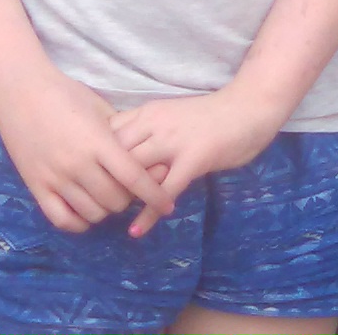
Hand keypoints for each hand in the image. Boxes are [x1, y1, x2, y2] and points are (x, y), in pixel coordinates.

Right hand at [0, 63, 162, 234]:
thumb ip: (120, 132)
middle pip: (115, 200)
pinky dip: (80, 222)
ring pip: (93, 212)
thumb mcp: (99, 108)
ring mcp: (55, 178)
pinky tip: (87, 212)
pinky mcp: (36, 187)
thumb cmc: (64, 93)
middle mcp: (78, 164)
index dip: (154, 195)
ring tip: (110, 199)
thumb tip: (141, 153)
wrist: (19, 91)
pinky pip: (62, 219)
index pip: (134, 178)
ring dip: (107, 210)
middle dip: (130, 200)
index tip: (168, 205)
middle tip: (132, 193)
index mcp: (98, 142)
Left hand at [109, 89, 288, 235]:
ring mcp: (174, 142)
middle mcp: (155, 124)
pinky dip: (148, 214)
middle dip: (102, 179)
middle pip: (114, 154)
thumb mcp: (170, 115)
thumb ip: (148, 131)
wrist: (250, 106)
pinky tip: (136, 231)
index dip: (95, 156)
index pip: (108, 133)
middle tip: (96, 204)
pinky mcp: (194, 159)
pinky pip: (164, 190)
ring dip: (122, 197)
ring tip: (110, 218)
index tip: (88, 177)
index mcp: (148, 112)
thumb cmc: (212, 114)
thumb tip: (125, 155)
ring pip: (135, 171)